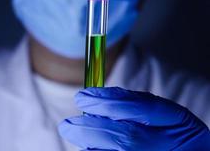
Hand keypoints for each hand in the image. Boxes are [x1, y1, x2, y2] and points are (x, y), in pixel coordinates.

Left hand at [58, 87, 209, 150]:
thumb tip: (95, 96)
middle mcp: (167, 144)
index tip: (82, 97)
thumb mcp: (159, 109)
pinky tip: (89, 147)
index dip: (106, 102)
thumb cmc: (168, 128)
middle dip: (90, 130)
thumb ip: (131, 101)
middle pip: (125, 139)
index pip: (139, 108)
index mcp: (175, 121)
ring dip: (90, 146)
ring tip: (75, 135)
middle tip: (66, 125)